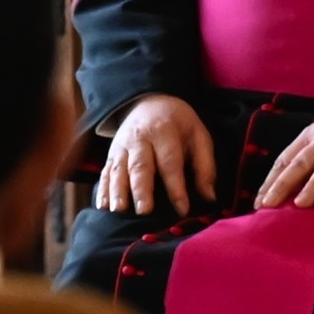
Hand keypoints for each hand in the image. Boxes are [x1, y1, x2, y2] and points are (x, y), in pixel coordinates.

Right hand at [97, 93, 216, 215]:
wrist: (150, 102)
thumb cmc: (179, 125)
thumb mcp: (199, 136)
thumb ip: (205, 167)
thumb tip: (210, 197)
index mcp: (165, 132)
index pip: (170, 162)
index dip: (176, 187)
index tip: (182, 209)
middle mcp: (140, 139)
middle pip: (140, 166)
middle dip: (141, 190)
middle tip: (144, 211)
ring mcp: (122, 147)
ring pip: (118, 170)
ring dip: (117, 191)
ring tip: (118, 210)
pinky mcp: (111, 154)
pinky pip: (105, 172)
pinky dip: (102, 189)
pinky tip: (102, 206)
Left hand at [257, 101, 313, 209]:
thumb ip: (308, 152)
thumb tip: (286, 182)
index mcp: (312, 134)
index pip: (286, 158)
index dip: (272, 180)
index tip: (260, 201)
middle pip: (301, 163)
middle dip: (282, 185)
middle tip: (269, 205)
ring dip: (312, 186)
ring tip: (299, 205)